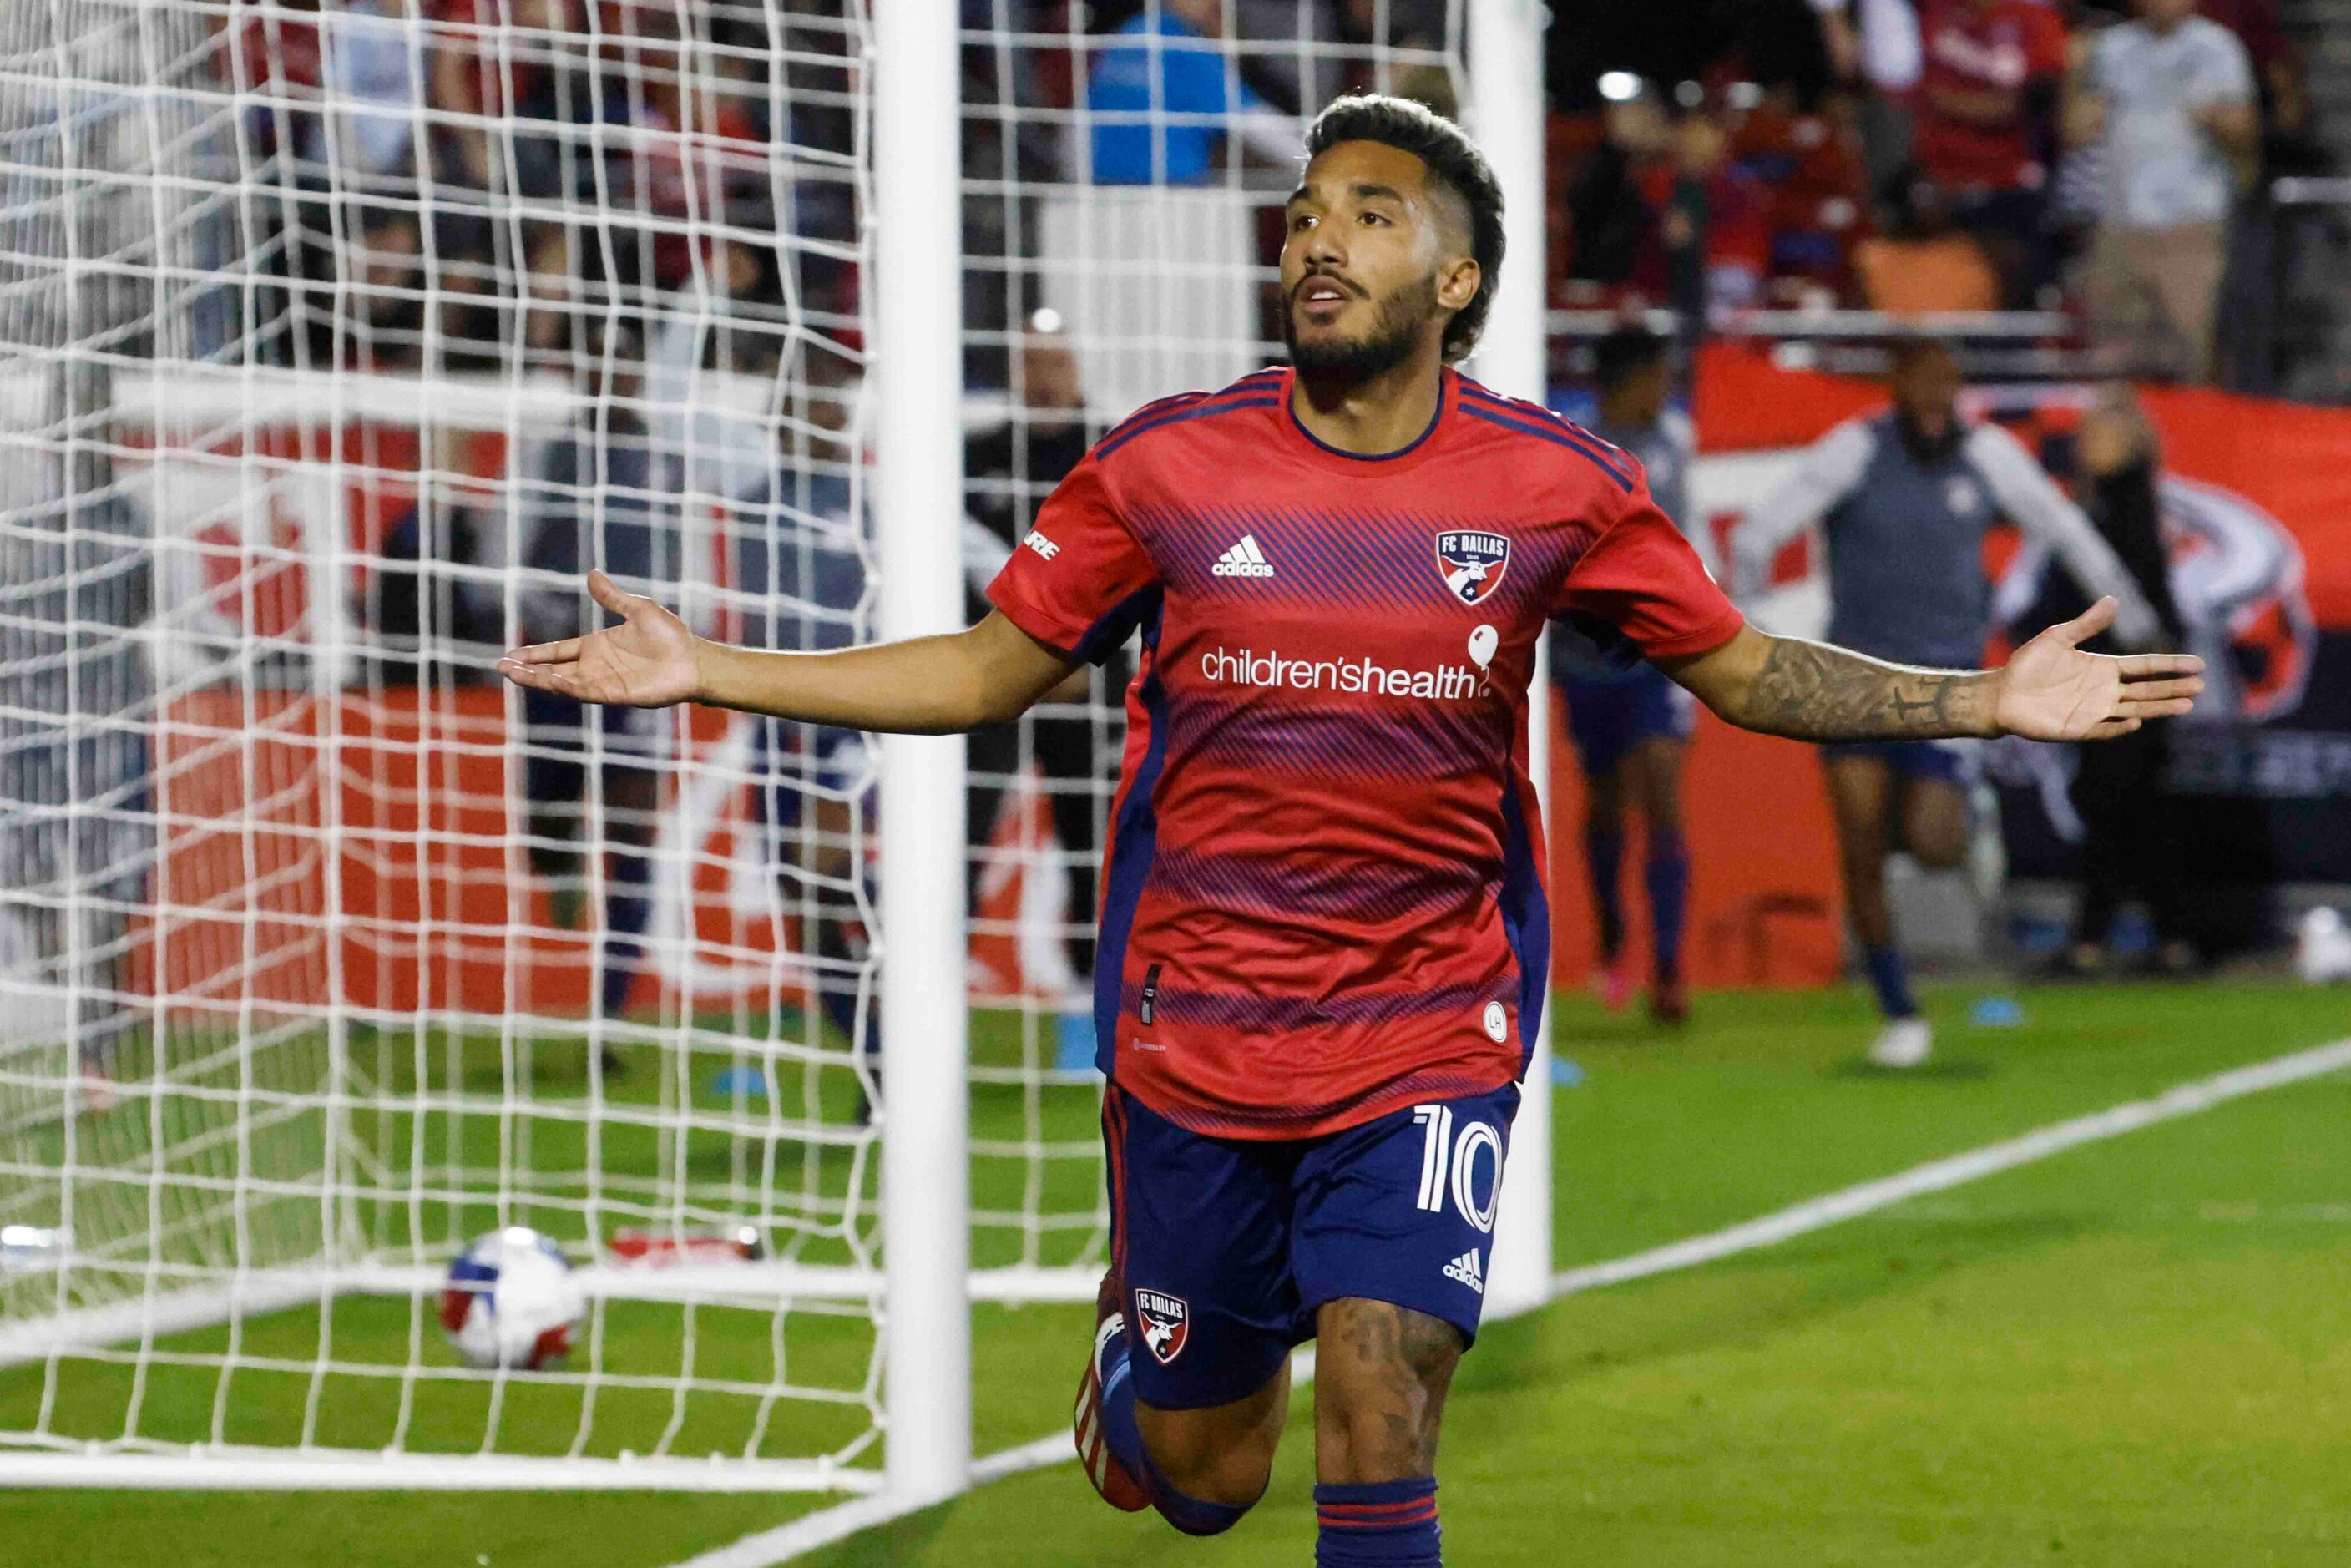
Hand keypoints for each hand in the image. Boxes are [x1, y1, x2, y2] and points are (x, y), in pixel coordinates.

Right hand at [497, 570, 700, 707]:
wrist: (694, 659)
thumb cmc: (671, 636)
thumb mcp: (637, 609)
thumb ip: (612, 596)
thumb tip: (591, 574)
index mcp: (597, 646)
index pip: (557, 651)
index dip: (534, 654)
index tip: (510, 656)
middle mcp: (595, 666)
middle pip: (552, 669)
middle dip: (527, 670)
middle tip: (501, 667)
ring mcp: (603, 681)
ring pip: (562, 682)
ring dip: (538, 679)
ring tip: (512, 674)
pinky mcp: (615, 693)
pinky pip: (585, 691)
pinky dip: (566, 686)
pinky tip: (549, 680)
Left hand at [1993, 598, 2203, 741]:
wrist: (2001, 692)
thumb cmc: (2028, 664)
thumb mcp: (2058, 637)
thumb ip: (2087, 623)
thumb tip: (2113, 600)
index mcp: (2104, 668)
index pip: (2144, 666)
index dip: (2170, 665)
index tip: (2197, 664)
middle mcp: (2104, 690)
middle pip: (2147, 689)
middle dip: (2173, 688)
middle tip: (2200, 686)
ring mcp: (2093, 710)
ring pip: (2135, 709)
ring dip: (2159, 707)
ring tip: (2186, 704)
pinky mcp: (2077, 728)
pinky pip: (2104, 729)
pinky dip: (2119, 726)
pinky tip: (2135, 720)